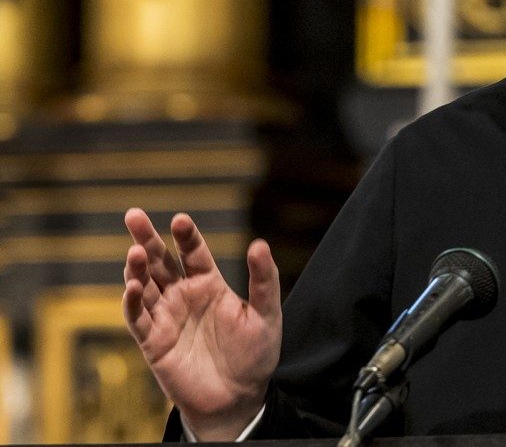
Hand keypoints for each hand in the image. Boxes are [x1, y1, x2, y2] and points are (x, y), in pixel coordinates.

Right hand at [122, 208, 281, 439]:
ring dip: (136, 269)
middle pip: (160, 262)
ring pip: (144, 286)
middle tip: (133, 215)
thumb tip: (259, 243)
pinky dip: (132, 303)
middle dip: (146, 239)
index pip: (193, 253)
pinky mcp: (154, 342)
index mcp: (209, 284)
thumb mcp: (266, 314)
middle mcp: (184, 296)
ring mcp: (166, 317)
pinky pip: (138, 319)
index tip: (180, 219)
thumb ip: (264, 280)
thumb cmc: (254, 354)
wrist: (238, 397)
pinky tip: (132, 287)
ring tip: (134, 252)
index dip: (186, 236)